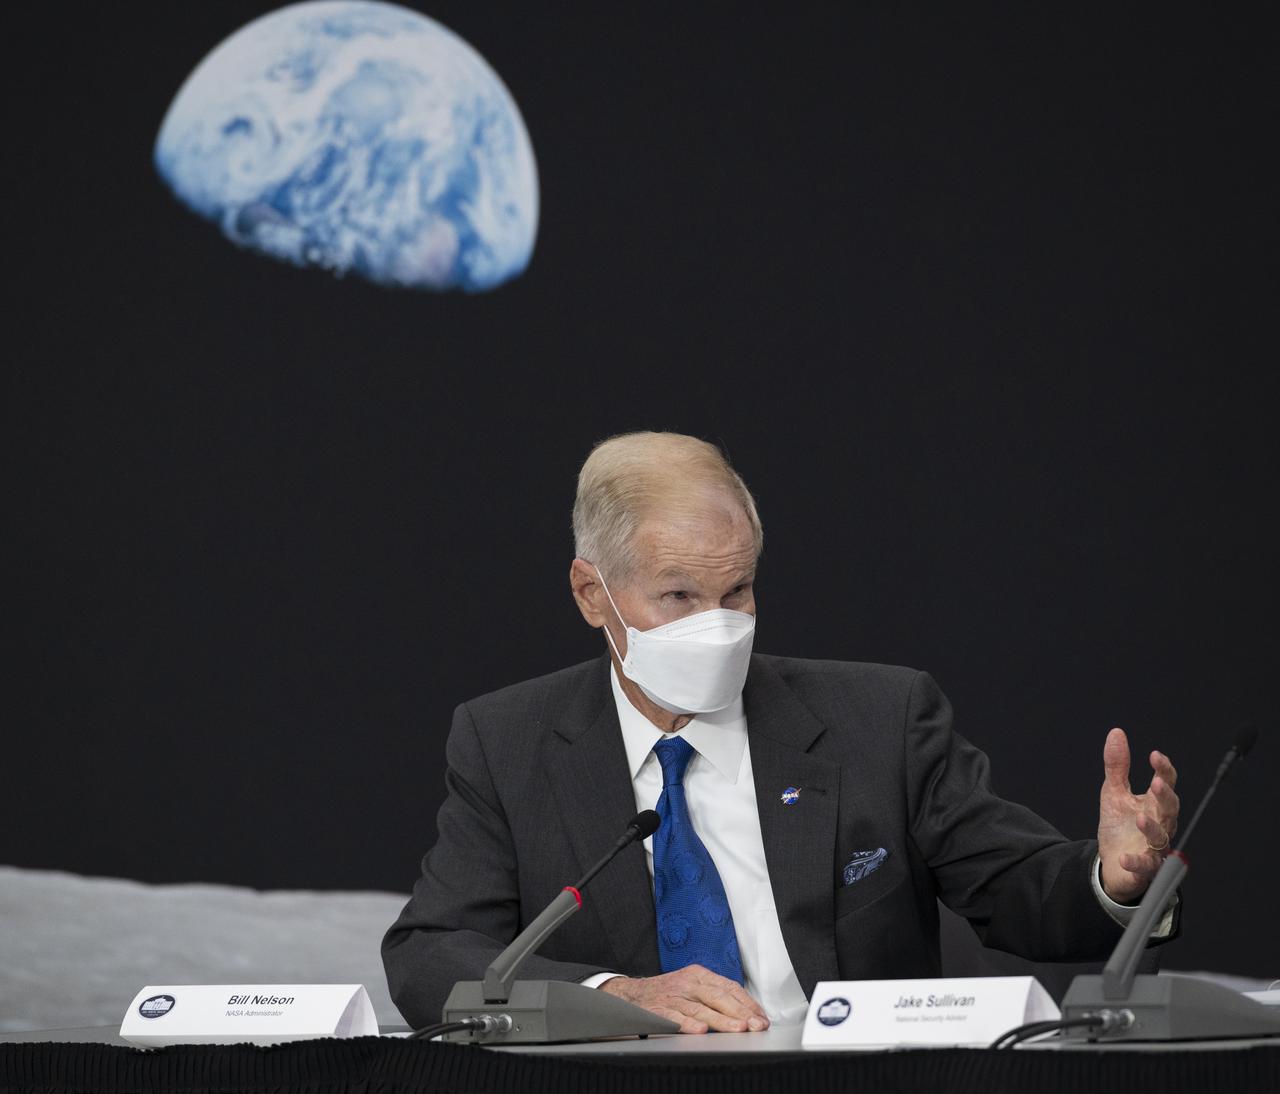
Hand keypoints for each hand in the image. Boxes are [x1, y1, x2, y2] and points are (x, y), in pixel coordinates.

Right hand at [599, 965, 769, 1033]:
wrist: (629, 993)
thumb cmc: (666, 993)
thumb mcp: (691, 986)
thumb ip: (714, 995)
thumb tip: (746, 1014)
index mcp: (699, 975)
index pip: (729, 987)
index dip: (748, 1003)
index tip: (762, 1018)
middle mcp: (688, 983)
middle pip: (719, 996)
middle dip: (740, 1012)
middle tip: (756, 1025)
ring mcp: (673, 996)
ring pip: (701, 1008)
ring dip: (722, 1020)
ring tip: (738, 1029)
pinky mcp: (658, 1011)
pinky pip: (675, 1018)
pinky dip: (688, 1024)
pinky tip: (700, 1031)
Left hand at [1097, 727, 1179, 903]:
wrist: (1112, 863)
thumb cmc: (1119, 827)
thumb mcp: (1114, 792)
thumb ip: (1117, 766)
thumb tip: (1116, 733)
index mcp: (1154, 804)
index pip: (1166, 784)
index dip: (1164, 770)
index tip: (1155, 755)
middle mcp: (1160, 824)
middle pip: (1170, 809)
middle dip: (1165, 797)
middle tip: (1158, 784)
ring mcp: (1154, 847)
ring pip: (1161, 837)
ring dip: (1152, 827)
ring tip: (1140, 817)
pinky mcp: (1145, 868)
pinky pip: (1145, 866)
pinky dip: (1136, 863)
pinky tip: (1124, 858)